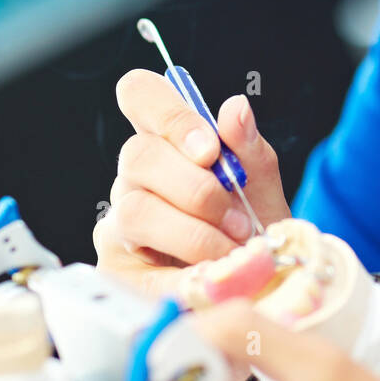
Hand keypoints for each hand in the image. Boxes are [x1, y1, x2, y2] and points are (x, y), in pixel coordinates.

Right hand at [94, 70, 290, 298]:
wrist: (260, 285)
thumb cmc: (253, 228)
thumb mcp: (262, 187)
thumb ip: (249, 149)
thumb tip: (235, 108)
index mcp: (167, 142)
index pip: (140, 94)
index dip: (170, 115)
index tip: (210, 150)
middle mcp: (134, 177)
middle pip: (137, 155)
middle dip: (196, 189)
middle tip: (239, 218)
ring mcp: (118, 223)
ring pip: (135, 211)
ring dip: (194, 234)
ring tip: (232, 251)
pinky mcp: (116, 271)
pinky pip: (139, 269)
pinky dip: (185, 275)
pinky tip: (213, 278)